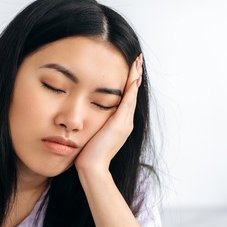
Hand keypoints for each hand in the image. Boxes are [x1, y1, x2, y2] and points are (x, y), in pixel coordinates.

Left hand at [74, 54, 142, 174]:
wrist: (93, 166)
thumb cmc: (89, 153)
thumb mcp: (94, 133)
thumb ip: (97, 123)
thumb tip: (89, 115)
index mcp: (120, 123)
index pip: (126, 98)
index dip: (130, 82)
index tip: (131, 68)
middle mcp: (126, 121)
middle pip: (132, 93)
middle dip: (135, 75)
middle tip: (138, 59)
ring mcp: (125, 122)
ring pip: (132, 95)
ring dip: (135, 77)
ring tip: (137, 62)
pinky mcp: (120, 123)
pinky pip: (128, 102)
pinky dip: (131, 89)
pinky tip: (133, 78)